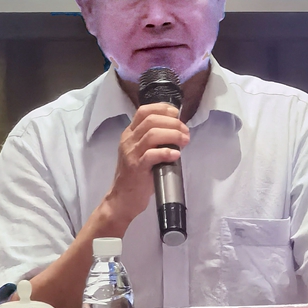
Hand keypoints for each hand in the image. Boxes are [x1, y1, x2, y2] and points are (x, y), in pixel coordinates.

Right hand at [104, 102, 189, 230]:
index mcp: (129, 134)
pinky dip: (166, 152)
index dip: (162, 108)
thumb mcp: (141, 152)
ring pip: (152, 134)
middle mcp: (128, 140)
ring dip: (173, 135)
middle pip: (151, 120)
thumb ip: (154, 140)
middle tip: (185, 132)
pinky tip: (175, 154)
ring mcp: (131, 154)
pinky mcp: (136, 168)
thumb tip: (177, 131)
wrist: (122, 199)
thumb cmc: (136, 176)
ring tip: (184, 141)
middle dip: (173, 123)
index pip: (144, 111)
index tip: (177, 115)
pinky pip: (151, 155)